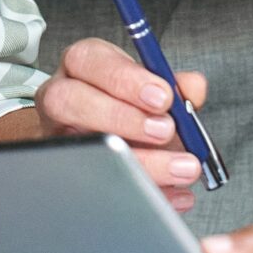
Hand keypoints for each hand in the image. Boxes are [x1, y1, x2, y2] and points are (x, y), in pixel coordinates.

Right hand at [37, 37, 212, 212]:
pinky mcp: (68, 172)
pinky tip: (172, 193)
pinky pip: (96, 185)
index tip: (163, 97)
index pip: (90, 60)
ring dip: (140, 160)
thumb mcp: (148, 86)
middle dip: (121, 117)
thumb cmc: (124, 105)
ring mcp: (59, 138)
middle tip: (165, 130)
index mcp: (83, 66)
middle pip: (70, 101)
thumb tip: (192, 88)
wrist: (103, 142)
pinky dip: (143, 191)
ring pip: (83, 148)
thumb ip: (173, 84)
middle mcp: (62, 99)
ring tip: (179, 167)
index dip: (126, 79)